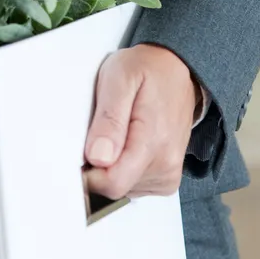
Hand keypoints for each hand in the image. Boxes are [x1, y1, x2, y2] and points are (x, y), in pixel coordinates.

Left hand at [83, 43, 197, 198]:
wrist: (175, 68)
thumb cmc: (147, 71)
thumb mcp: (119, 79)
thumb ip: (109, 119)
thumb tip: (98, 157)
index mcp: (153, 141)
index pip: (112, 184)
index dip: (89, 173)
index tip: (84, 148)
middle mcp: (167, 163)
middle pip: (116, 189)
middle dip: (100, 165)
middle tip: (103, 131)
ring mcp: (169, 173)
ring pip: (124, 189)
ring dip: (113, 167)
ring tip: (119, 132)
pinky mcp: (168, 177)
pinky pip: (135, 187)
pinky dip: (125, 170)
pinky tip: (128, 144)